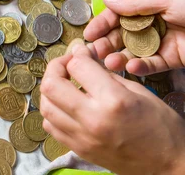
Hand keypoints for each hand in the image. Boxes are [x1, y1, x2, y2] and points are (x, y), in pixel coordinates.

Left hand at [40, 44, 184, 174]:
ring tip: (63, 84)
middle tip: (66, 65)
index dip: (77, 54)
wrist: (168, 166)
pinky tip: (64, 105)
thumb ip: (106, 75)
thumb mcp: (139, 92)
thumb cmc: (161, 127)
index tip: (80, 52)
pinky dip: (52, 112)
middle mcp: (92, 119)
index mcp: (113, 100)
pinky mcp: (79, 149)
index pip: (78, 67)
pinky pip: (51, 127)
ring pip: (45, 107)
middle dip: (55, 68)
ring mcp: (82, 137)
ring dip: (50, 90)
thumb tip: (83, 59)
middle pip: (51, 86)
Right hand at [84, 0, 184, 75]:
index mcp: (151, 3)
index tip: (88, 35)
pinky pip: (154, 64)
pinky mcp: (175, 58)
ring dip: (119, 57)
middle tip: (92, 54)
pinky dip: (142, 67)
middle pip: (122, 34)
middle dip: (105, 44)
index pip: (119, 14)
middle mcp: (154, 22)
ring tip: (110, 63)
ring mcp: (164, 41)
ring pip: (134, 51)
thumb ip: (135, 2)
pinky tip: (132, 67)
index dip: (102, 23)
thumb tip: (107, 0)